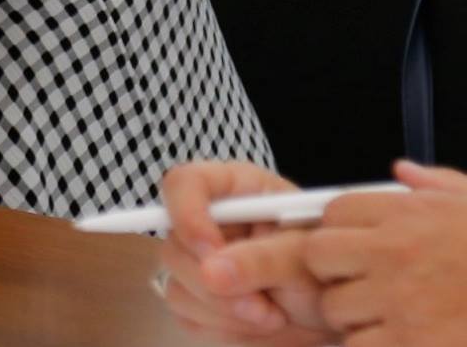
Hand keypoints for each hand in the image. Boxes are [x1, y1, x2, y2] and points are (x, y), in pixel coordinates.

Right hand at [154, 160, 332, 343]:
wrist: (341, 312)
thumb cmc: (330, 269)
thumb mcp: (306, 258)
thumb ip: (262, 259)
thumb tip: (209, 273)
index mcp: (234, 192)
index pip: (184, 184)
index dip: (187, 216)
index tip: (211, 253)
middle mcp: (207, 223)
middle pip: (174, 246)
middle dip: (215, 286)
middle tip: (263, 308)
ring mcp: (198, 263)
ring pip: (177, 288)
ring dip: (227, 314)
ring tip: (275, 318)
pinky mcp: (198, 300)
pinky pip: (189, 318)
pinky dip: (226, 331)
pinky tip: (261, 326)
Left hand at [305, 160, 466, 345]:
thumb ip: (438, 186)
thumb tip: (403, 172)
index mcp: (409, 214)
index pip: (335, 211)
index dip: (342, 231)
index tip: (358, 246)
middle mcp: (394, 252)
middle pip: (318, 256)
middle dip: (337, 273)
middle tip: (366, 286)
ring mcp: (399, 300)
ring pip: (336, 309)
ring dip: (357, 318)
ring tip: (395, 320)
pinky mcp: (411, 344)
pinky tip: (407, 343)